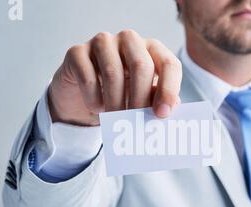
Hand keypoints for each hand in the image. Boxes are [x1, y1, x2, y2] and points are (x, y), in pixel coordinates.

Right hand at [48, 30, 182, 126]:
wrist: (82, 96)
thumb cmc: (120, 95)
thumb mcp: (143, 97)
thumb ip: (157, 98)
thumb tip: (173, 108)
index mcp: (152, 49)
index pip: (169, 64)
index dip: (169, 90)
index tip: (162, 114)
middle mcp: (129, 40)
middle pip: (141, 66)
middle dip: (141, 99)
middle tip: (136, 123)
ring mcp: (102, 42)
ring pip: (113, 73)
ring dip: (116, 103)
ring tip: (115, 119)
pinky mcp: (77, 51)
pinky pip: (88, 77)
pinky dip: (94, 98)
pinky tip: (97, 108)